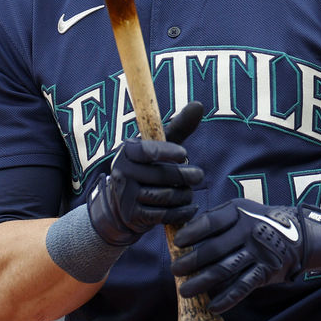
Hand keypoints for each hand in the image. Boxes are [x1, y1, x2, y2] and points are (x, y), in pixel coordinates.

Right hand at [87, 102, 205, 245]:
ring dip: (184, 195)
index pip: (147, 150)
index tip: (183, 153)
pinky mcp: (133, 216)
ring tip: (190, 192)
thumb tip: (199, 105)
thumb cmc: (148, 166)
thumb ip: (178, 127)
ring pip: (165, 196)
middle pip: (162, 175)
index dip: (166, 152)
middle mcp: (122, 172)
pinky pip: (164, 215)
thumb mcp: (159, 145)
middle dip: (185, 176)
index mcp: (127, 151)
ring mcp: (126, 196)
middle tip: (198, 176)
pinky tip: (190, 207)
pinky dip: (181, 212)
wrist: (122, 204)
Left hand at [171, 199, 320, 312]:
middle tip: (175, 270)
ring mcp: (258, 252)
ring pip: (224, 270)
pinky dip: (226, 299)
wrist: (298, 235)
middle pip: (213, 249)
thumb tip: (182, 230)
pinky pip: (242, 287)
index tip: (177, 243)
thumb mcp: (240, 209)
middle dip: (190, 262)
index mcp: (239, 212)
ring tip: (185, 290)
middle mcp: (248, 230)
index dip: (191, 233)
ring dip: (201, 283)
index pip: (210, 222)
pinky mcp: (265, 271)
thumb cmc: (257, 221)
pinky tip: (212, 305)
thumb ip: (215, 217)